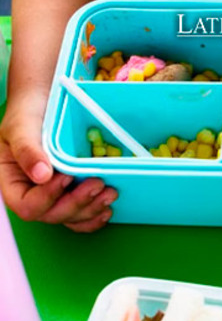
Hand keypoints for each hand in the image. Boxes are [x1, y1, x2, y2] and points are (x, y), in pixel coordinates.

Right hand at [0, 106, 115, 231]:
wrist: (46, 103)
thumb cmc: (29, 112)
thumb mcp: (22, 125)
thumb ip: (28, 149)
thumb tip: (42, 176)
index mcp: (13, 181)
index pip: (25, 205)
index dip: (47, 198)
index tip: (66, 176)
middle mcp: (31, 193)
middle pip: (51, 215)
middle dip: (76, 204)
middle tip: (98, 184)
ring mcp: (53, 196)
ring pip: (70, 218)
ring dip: (91, 210)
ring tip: (110, 193)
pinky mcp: (71, 193)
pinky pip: (81, 216)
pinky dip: (95, 215)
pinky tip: (107, 208)